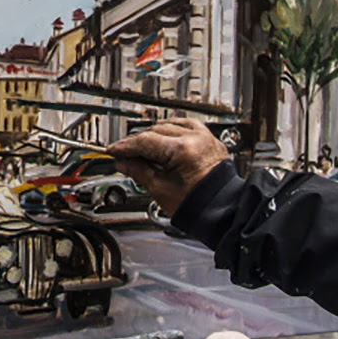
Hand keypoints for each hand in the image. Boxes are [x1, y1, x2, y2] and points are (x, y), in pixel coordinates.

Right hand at [109, 118, 230, 218]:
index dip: (126, 146)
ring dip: (154, 134)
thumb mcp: (160, 189)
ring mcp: (204, 138)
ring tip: (143, 149)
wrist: (223, 213)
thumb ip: (138, 171)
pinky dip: (173, 130)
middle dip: (138, 142)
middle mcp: (195, 139)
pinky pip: (187, 126)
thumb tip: (123, 162)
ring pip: (171, 125)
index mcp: (182, 150)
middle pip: (156, 131)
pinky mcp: (210, 141)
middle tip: (125, 154)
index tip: (114, 150)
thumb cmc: (198, 206)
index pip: (144, 141)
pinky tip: (165, 137)